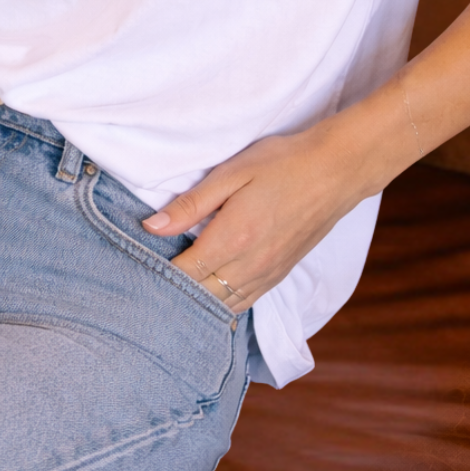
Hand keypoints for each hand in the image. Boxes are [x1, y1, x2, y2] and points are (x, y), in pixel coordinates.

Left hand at [141, 95, 417, 311]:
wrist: (337, 170)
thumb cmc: (283, 163)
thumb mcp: (232, 173)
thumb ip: (191, 204)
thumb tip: (151, 227)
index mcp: (232, 239)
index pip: (181, 275)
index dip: (154, 276)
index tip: (132, 271)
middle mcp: (249, 267)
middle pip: (198, 298)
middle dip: (170, 295)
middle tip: (142, 288)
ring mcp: (267, 275)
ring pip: (221, 307)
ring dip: (195, 304)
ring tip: (169, 296)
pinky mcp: (279, 276)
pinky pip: (242, 303)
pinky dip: (220, 304)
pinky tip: (206, 295)